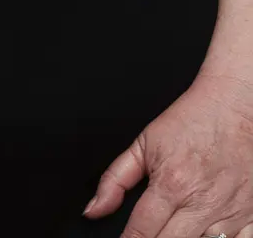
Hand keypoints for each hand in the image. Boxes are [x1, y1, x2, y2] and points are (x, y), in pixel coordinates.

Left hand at [83, 73, 252, 236]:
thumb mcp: (144, 142)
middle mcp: (200, 204)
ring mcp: (228, 214)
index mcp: (171, 184)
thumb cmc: (192, 120)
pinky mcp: (250, 217)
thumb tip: (93, 209)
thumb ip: (115, 179)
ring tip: (174, 231)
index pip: (141, 232)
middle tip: (147, 236)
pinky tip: (205, 236)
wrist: (235, 106)